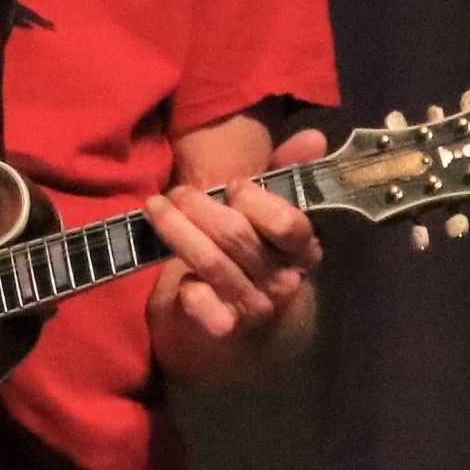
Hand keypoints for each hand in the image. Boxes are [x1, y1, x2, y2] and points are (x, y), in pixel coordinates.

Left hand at [144, 125, 326, 359]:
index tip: (231, 186)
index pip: (287, 223)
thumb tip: (314, 137)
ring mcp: (255, 307)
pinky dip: (187, 288)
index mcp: (303, 251)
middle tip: (177, 192)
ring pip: (210, 261)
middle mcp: (284, 281)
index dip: (253, 198)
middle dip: (199, 206)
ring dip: (176, 229)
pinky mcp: (224, 328)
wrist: (241, 333)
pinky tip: (178, 276)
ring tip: (155, 207)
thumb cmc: (252, 260)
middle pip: (236, 235)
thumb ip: (286, 175)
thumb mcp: (270, 216)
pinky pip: (200, 302)